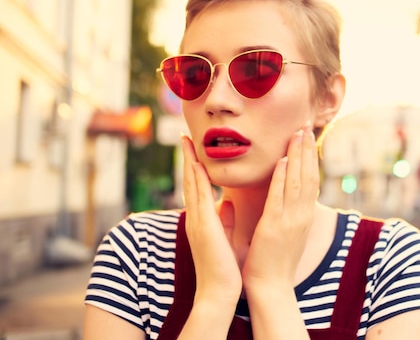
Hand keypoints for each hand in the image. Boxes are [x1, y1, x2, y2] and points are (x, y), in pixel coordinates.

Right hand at [181, 135, 241, 306]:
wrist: (219, 292)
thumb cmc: (223, 267)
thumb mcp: (223, 236)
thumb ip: (224, 217)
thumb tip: (227, 200)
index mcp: (201, 220)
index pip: (196, 187)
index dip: (194, 166)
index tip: (193, 148)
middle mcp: (195, 217)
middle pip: (189, 181)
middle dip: (187, 158)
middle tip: (184, 136)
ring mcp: (196, 221)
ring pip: (191, 184)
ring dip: (189, 162)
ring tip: (186, 141)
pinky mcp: (203, 227)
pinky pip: (200, 197)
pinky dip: (198, 179)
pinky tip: (198, 164)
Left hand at [242, 122, 318, 292]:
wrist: (270, 289)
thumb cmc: (273, 262)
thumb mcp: (284, 233)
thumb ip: (284, 212)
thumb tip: (281, 196)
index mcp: (303, 216)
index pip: (310, 181)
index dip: (310, 158)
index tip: (307, 138)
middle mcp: (302, 215)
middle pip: (309, 175)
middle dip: (308, 150)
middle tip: (306, 126)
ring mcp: (291, 221)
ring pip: (298, 181)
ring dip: (298, 156)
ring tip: (298, 133)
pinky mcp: (275, 227)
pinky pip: (281, 197)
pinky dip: (283, 177)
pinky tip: (283, 160)